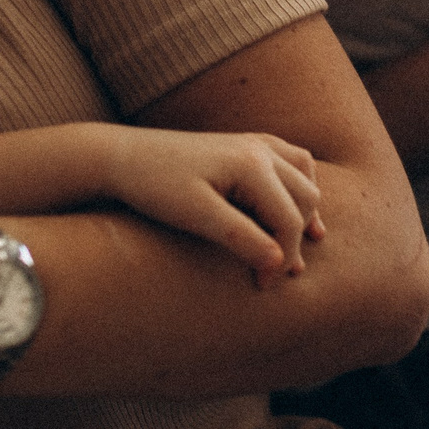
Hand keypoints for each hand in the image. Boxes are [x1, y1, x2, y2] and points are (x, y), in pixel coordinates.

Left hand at [96, 127, 322, 287]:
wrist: (120, 156)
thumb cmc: (154, 186)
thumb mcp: (196, 216)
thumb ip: (241, 238)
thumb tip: (280, 264)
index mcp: (252, 164)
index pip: (289, 219)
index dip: (282, 258)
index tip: (262, 287)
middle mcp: (260, 149)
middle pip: (305, 199)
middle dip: (297, 237)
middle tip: (281, 273)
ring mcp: (254, 142)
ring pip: (305, 177)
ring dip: (306, 210)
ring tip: (307, 241)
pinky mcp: (244, 143)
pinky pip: (291, 159)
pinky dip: (299, 184)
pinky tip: (292, 203)